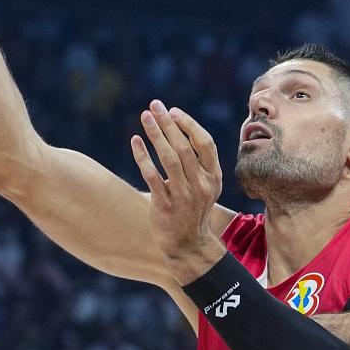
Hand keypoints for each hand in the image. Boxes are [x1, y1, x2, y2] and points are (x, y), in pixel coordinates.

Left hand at [131, 100, 225, 280]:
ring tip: (145, 116)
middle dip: (168, 123)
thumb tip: (180, 129)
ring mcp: (184, 196)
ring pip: (168, 158)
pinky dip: (143, 156)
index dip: (189, 125)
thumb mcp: (207, 186)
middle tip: (154, 105)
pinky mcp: (165, 205)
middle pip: (184, 147)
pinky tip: (135, 141)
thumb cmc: (194, 209)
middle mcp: (201, 185)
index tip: (173, 111)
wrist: (188, 245)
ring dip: (155, 134)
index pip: (205, 144)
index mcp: (214, 177)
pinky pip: (152, 176)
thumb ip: (199, 162)